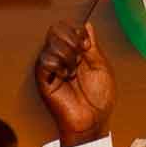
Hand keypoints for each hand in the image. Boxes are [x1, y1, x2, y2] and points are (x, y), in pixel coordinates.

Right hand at [34, 22, 115, 146]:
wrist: (93, 120)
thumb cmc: (99, 99)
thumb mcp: (101, 66)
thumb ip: (92, 45)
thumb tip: (86, 26)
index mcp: (74, 52)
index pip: (67, 27)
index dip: (77, 32)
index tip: (87, 46)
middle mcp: (60, 56)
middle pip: (56, 29)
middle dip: (72, 40)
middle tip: (80, 57)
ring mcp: (51, 67)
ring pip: (51, 43)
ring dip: (67, 55)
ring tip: (73, 71)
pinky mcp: (44, 79)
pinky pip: (45, 61)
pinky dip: (58, 66)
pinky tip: (65, 77)